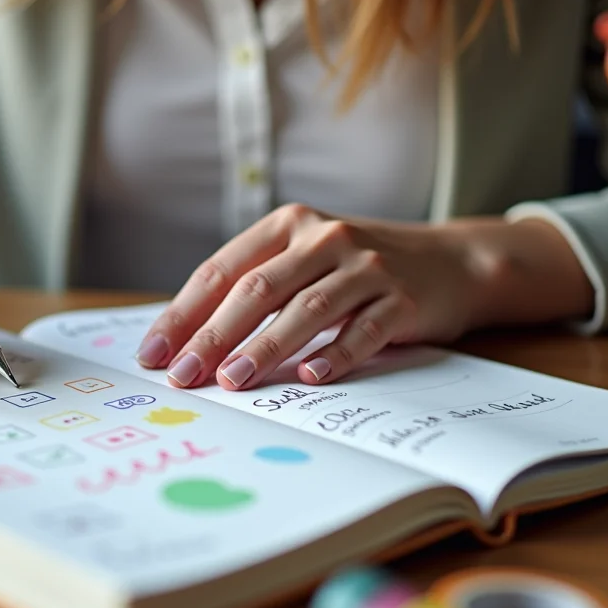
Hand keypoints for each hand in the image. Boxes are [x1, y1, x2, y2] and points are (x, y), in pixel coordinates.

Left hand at [135, 204, 592, 389]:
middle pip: (257, 291)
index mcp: (288, 226)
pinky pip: (364, 331)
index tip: (154, 354)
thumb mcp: (305, 261)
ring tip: (233, 382)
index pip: (222, 270)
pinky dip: (337, 355)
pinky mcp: (403, 299)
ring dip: (264, 349)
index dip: (184, 314)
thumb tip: (187, 342)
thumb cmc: (358, 270)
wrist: (452, 261)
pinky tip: (312, 379)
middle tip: (184, 376)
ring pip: (305, 310)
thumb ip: (256, 288)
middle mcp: (324, 239)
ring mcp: (366, 267)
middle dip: (212, 337)